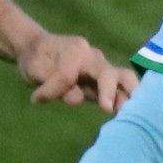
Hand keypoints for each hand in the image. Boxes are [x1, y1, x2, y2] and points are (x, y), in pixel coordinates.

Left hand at [19, 33, 134, 109]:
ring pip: (123, 79)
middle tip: (107, 109)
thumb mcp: (34, 70)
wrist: (39, 49)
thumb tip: (77, 98)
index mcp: (76, 51)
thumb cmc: (35, 59)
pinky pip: (119, 88)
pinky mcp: (103, 83)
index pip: (69, 76)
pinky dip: (125, 99)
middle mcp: (94, 58)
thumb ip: (53, 84)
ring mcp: (102, 69)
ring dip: (127, 95)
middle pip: (110, 73)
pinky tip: (128, 113)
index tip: (36, 98)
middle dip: (110, 91)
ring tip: (125, 112)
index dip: (55, 89)